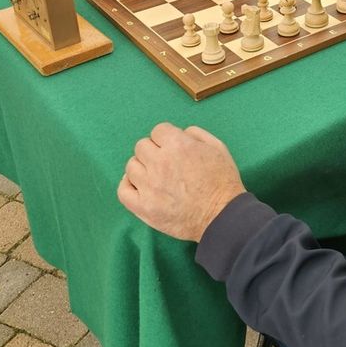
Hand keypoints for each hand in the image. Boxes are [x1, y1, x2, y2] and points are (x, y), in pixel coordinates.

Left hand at [118, 123, 246, 241]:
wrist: (222, 216)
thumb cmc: (222, 180)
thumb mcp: (217, 147)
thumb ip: (196, 134)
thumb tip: (179, 132)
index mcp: (178, 145)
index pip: (158, 130)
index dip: (167, 137)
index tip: (174, 146)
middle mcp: (159, 163)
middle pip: (141, 146)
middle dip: (154, 150)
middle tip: (167, 162)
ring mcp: (149, 186)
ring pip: (131, 166)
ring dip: (143, 167)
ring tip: (156, 176)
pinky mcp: (144, 207)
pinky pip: (123, 190)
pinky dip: (128, 185)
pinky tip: (139, 185)